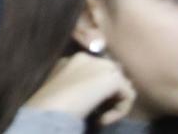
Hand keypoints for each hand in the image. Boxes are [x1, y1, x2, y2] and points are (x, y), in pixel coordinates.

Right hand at [20, 52, 135, 123]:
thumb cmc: (49, 103)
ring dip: (115, 104)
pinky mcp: (112, 78)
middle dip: (110, 94)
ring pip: (122, 85)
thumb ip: (75, 85)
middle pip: (111, 74)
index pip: (95, 70)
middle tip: (99, 112)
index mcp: (71, 60)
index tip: (87, 105)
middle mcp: (87, 57)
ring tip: (101, 117)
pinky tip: (102, 119)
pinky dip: (120, 111)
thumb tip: (93, 93)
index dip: (96, 90)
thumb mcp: (61, 90)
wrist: (50, 106)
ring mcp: (100, 65)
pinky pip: (128, 95)